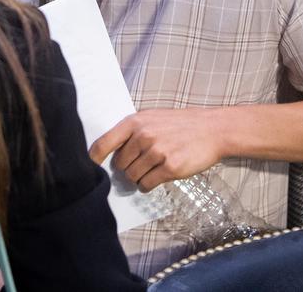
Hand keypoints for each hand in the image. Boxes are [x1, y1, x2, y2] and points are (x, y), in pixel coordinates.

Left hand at [90, 108, 225, 191]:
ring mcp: (157, 152)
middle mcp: (144, 136)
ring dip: (140, 177)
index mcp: (136, 122)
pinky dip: (149, 185)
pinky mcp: (170, 167)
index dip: (93, 159)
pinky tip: (159, 176)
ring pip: (133, 177)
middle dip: (128, 168)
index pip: (104, 143)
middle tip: (143, 162)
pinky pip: (146, 184)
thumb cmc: (181, 124)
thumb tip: (112, 152)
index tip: (90, 168)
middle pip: (120, 165)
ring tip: (154, 167)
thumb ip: (132, 132)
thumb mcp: (153, 118)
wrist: (212, 129)